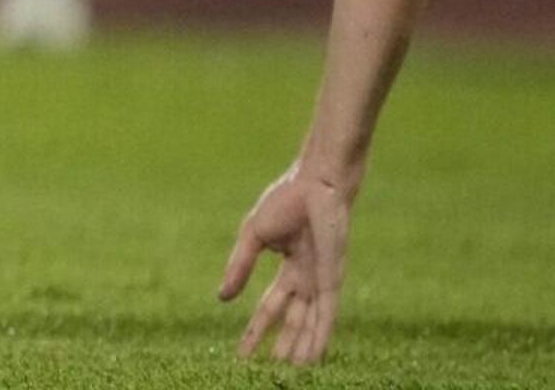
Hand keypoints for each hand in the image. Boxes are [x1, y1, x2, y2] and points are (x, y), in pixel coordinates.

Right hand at [218, 163, 355, 364]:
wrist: (314, 185)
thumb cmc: (285, 201)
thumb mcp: (253, 236)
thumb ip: (239, 266)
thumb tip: (222, 298)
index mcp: (290, 266)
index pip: (272, 306)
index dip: (256, 330)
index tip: (241, 353)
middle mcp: (308, 279)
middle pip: (294, 322)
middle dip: (283, 347)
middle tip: (273, 373)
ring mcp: (322, 282)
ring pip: (311, 325)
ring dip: (302, 350)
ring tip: (295, 375)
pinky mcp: (332, 280)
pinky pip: (326, 317)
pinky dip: (320, 339)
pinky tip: (313, 358)